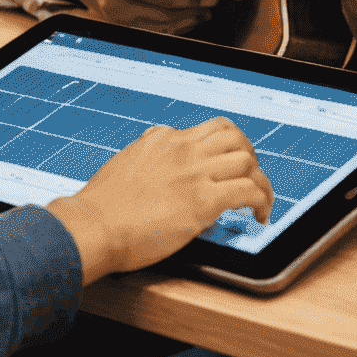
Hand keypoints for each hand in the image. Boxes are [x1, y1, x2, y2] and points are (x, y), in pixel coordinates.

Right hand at [47, 119, 272, 284]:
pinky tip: (259, 216)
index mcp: (163, 138)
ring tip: (259, 200)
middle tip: (250, 178)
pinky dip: (262, 201)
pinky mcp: (203, 201)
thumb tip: (167, 169)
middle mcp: (182, 148)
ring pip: (247, 159)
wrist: (95, 225)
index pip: (207, 131)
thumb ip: (150, 157)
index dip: (222, 151)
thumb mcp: (127, 162)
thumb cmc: (103, 205)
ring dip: (260, 180)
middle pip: (234, 136)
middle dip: (249, 155)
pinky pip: (248, 190)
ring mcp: (194, 172)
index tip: (226, 170)